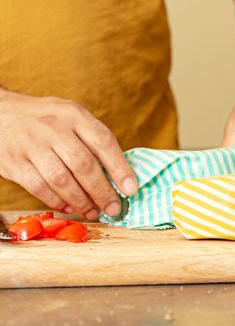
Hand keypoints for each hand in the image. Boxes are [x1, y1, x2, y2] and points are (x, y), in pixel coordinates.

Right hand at [0, 89, 137, 219]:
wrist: (1, 113)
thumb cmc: (45, 120)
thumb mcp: (71, 117)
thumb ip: (92, 139)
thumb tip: (118, 174)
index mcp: (74, 115)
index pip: (103, 141)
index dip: (120, 167)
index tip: (131, 189)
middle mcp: (54, 128)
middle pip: (84, 164)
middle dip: (102, 191)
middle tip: (114, 208)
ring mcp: (33, 145)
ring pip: (62, 179)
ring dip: (81, 201)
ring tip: (93, 212)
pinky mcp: (15, 162)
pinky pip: (40, 187)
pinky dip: (57, 201)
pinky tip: (69, 207)